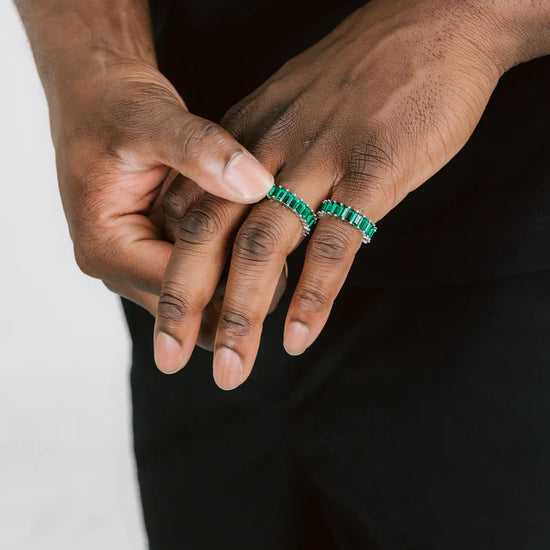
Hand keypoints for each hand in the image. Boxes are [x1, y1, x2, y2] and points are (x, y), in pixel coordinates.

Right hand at [52, 54, 272, 314]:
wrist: (98, 98)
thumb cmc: (115, 106)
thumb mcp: (152, 120)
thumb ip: (201, 150)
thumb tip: (258, 184)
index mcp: (107, 247)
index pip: (179, 287)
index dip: (232, 278)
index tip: (282, 257)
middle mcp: (120, 266)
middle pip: (190, 307)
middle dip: (237, 295)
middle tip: (288, 268)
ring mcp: (139, 262)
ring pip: (198, 299)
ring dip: (236, 282)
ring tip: (280, 256)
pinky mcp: (159, 250)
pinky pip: (200, 274)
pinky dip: (228, 264)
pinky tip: (260, 244)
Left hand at [154, 0, 538, 386]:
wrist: (432, 24)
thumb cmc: (362, 74)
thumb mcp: (291, 106)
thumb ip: (263, 155)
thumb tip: (248, 199)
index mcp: (246, 138)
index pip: (192, 210)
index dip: (176, 267)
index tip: (170, 316)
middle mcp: (269, 153)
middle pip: (211, 236)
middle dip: (187, 303)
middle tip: (169, 357)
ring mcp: (320, 160)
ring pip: (264, 247)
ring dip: (243, 315)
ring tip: (230, 370)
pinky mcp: (373, 170)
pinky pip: (334, 242)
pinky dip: (313, 295)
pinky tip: (298, 337)